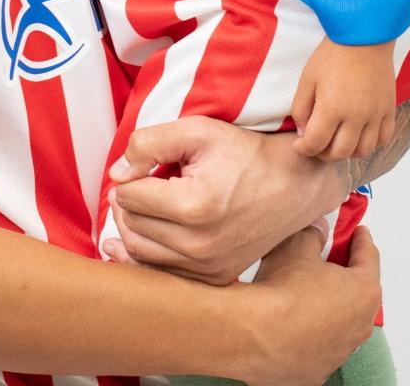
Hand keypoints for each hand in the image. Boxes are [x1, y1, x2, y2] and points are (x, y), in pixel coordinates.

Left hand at [103, 117, 350, 284]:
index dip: (128, 177)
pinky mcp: (214, 278)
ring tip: (142, 204)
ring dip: (132, 227)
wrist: (293, 185)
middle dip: (127, 203)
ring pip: (141, 253)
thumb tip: (116, 174)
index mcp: (194, 206)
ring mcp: (208, 267)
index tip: (142, 166)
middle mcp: (200, 244)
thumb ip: (149, 144)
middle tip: (139, 182)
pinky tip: (136, 237)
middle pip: (132, 226)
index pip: (130, 197)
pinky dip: (145, 254)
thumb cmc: (245, 154)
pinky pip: (162, 272)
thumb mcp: (198, 131)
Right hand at [236, 224, 381, 385]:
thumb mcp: (298, 245)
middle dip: (348, 274)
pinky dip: (316, 329)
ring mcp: (342, 351)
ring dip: (332, 305)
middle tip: (333, 258)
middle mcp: (360, 325)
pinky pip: (324, 342)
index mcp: (363, 291)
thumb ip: (314, 234)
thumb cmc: (284, 292)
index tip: (359, 233)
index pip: (369, 258)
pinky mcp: (321, 369)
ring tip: (309, 290)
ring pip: (344, 321)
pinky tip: (296, 319)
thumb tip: (318, 232)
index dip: (362, 241)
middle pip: (360, 292)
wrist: (257, 336)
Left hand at [292, 39, 396, 161]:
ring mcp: (375, 114)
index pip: (315, 143)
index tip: (299, 144)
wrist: (363, 36)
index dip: (303, 148)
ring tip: (337, 140)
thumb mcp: (307, 78)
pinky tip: (359, 134)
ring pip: (363, 151)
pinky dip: (371, 143)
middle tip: (316, 144)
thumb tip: (302, 132)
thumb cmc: (332, 54)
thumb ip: (301, 108)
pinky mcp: (388, 109)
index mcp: (332, 108)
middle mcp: (356, 116)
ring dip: (347, 151)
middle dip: (323, 153)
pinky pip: (384, 138)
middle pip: (339, 153)